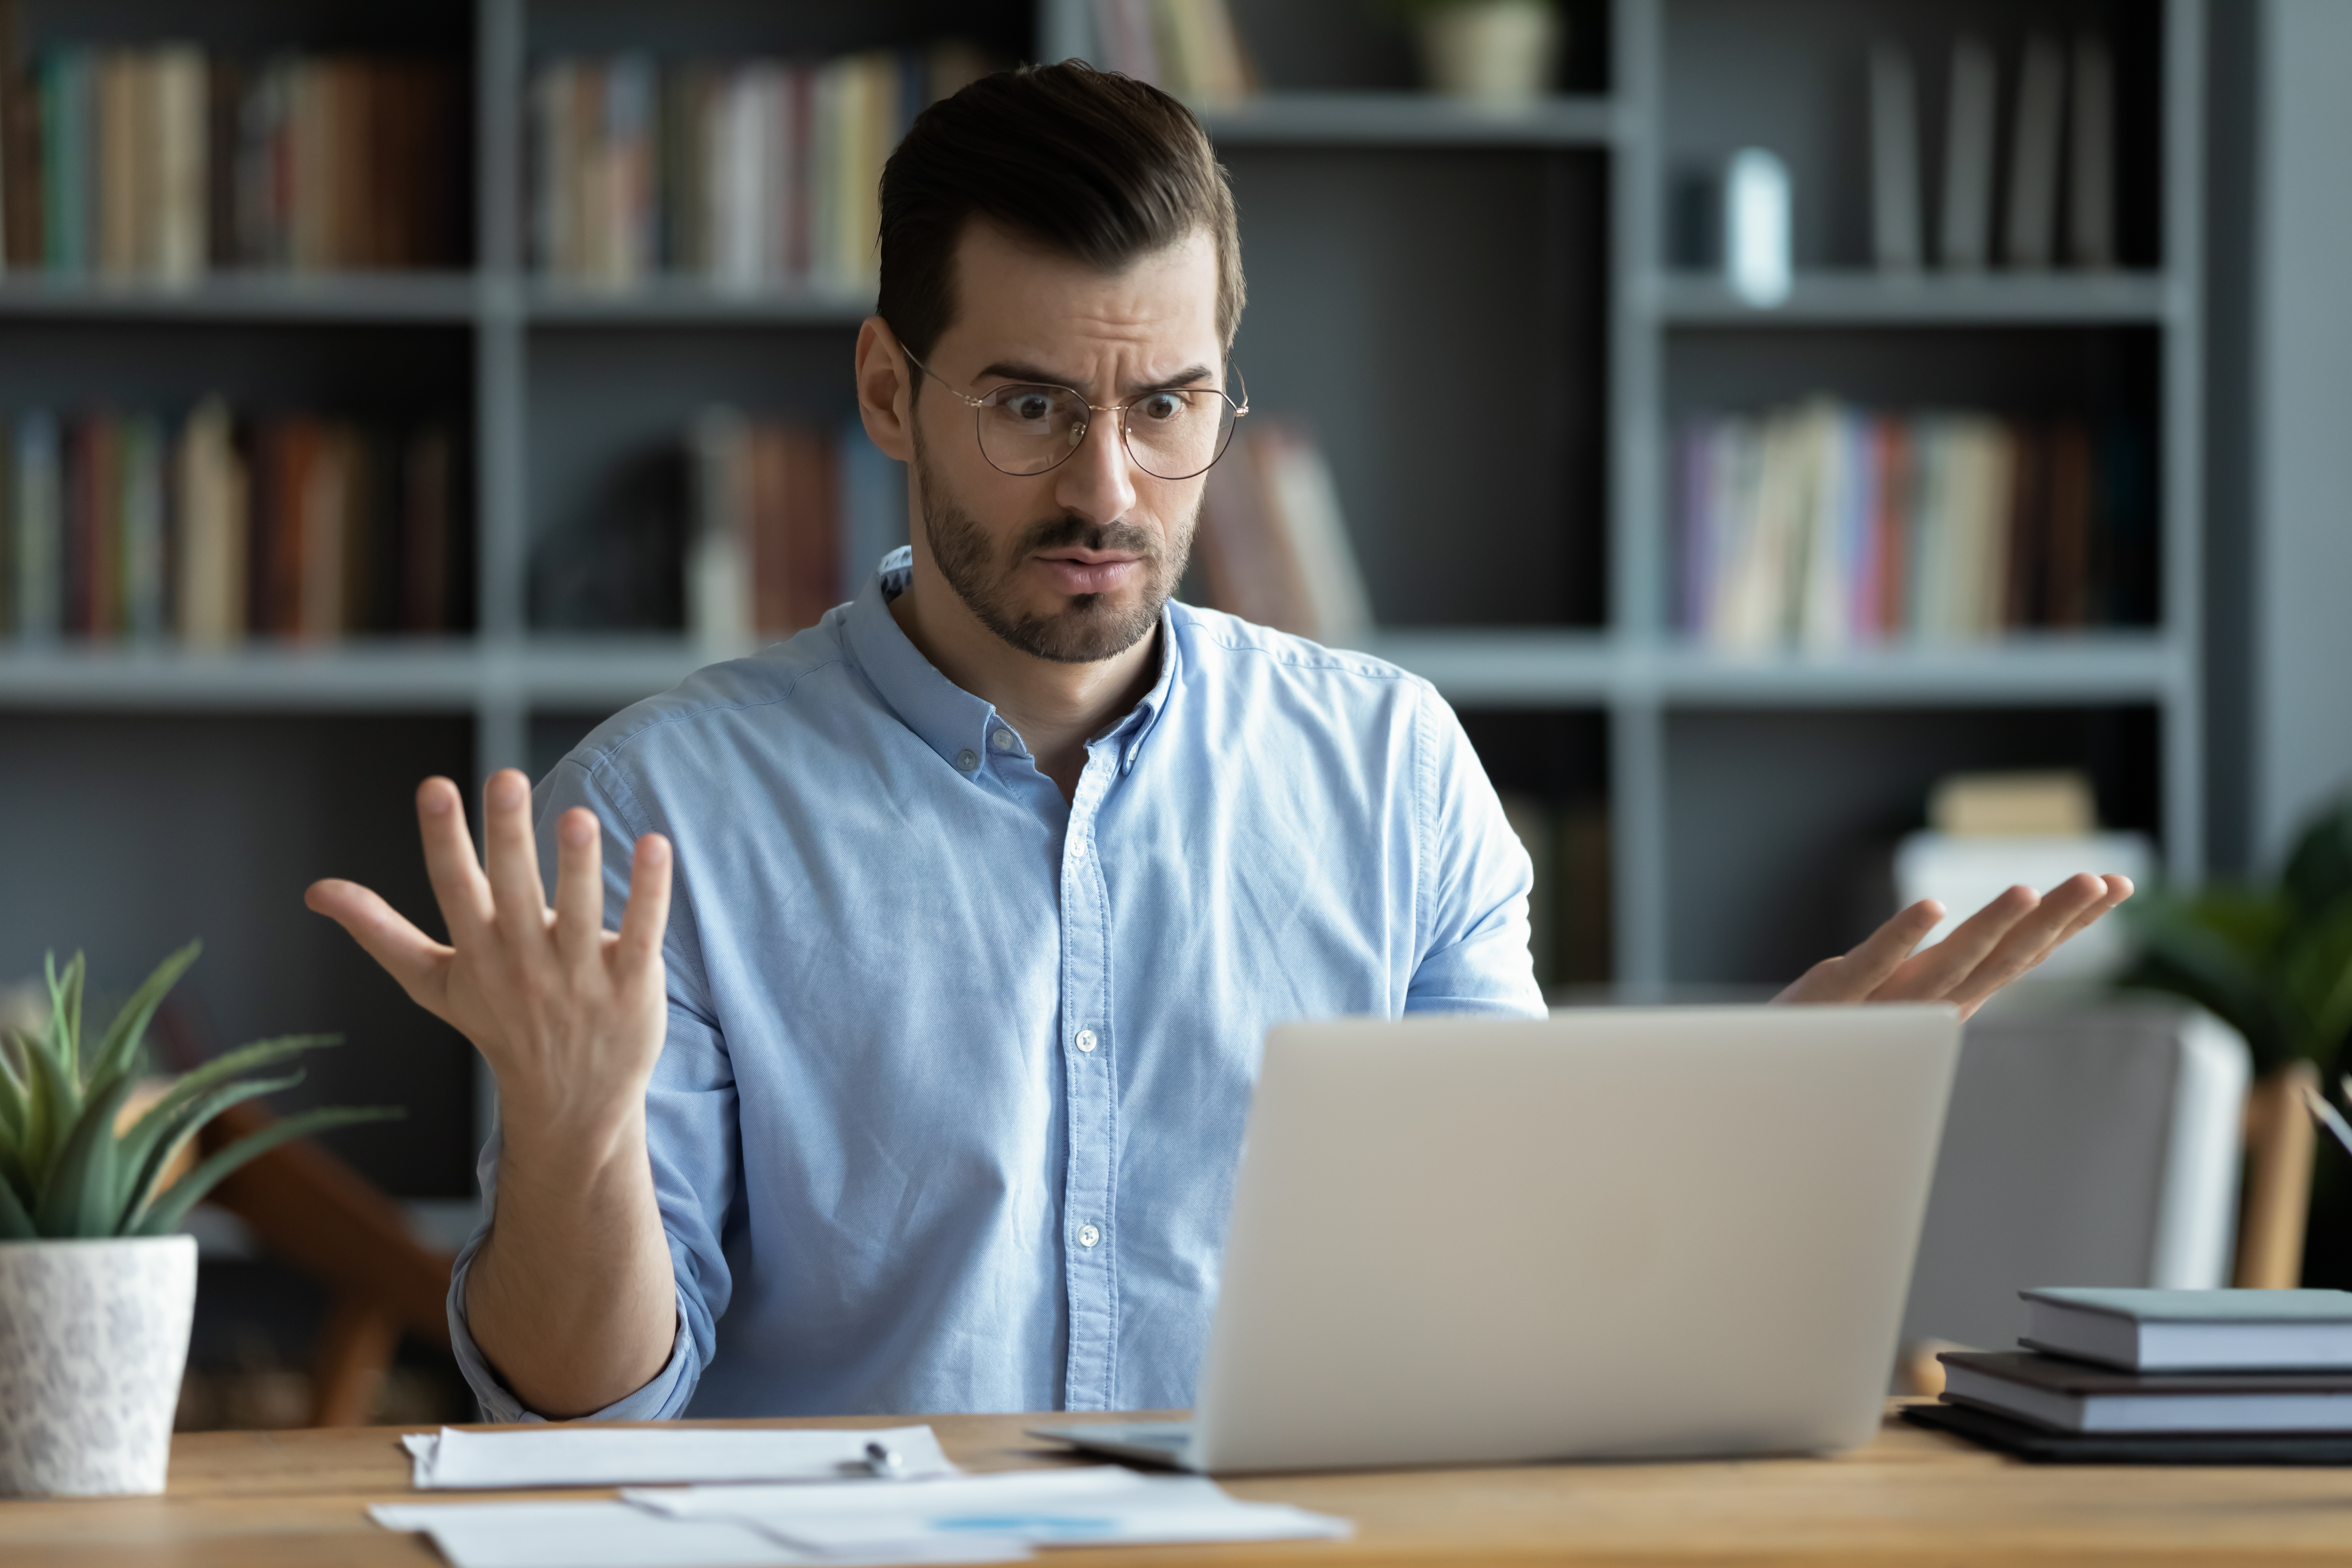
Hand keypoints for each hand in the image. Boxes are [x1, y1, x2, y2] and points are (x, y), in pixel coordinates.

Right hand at [304, 770, 673, 1148]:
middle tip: (505, 778)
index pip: (454, 888)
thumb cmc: (500, 1025)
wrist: (571, 1104)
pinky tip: (656, 845)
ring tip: (579, 816)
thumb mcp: (433, 984)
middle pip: (512, 891)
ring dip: (578, 864)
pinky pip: (640, 933)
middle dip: (506, 836)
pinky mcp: (632, 985)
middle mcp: (524, 962)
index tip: (435, 786)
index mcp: (477, 952)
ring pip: (578, 912)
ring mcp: (579, 977)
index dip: (443, 838)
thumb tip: (316, 891)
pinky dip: (649, 892)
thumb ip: (380, 932)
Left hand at [1775, 872, 2132, 1019]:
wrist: (1761, 1081)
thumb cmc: (1832, 1037)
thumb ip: (1942, 975)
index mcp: (1947, 999)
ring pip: (1950, 963)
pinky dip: (1902, 937)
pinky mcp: (1833, 996)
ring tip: (2030, 889)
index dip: (2070, 921)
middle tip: (2101, 880)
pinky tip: (1931, 907)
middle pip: (2003, 957)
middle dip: (2056, 919)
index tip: (2118, 884)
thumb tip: (1994, 938)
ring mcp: (1883, 1002)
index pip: (2021, 955)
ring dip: (1992, 928)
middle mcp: (1927, 1004)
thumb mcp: (1900, 1001)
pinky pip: (1873, 965)